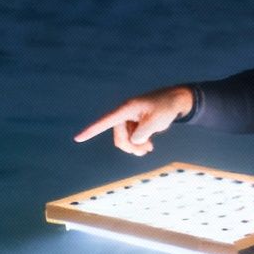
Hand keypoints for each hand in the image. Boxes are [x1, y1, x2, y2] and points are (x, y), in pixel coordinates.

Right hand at [74, 86, 194, 154]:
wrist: (175, 102)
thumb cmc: (166, 107)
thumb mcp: (156, 121)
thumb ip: (142, 133)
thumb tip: (133, 141)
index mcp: (126, 109)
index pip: (105, 121)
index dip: (91, 130)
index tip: (78, 138)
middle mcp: (124, 114)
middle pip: (118, 137)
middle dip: (130, 147)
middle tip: (147, 151)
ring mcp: (128, 120)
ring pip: (124, 141)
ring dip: (135, 148)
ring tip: (149, 149)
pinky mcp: (133, 125)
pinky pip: (130, 140)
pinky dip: (138, 145)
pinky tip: (148, 146)